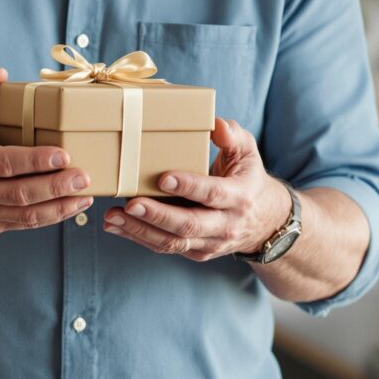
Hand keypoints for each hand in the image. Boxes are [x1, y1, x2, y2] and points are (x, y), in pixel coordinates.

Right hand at [0, 68, 93, 234]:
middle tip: (84, 176)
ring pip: (25, 214)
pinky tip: (73, 205)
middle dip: (56, 186)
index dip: (36, 161)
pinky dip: (51, 217)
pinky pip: (24, 223)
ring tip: (86, 193)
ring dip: (59, 206)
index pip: (5, 163)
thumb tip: (1, 73)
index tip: (64, 154)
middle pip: (20, 193)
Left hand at [102, 118, 290, 261]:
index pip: (213, 193)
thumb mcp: (247, 152)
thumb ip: (233, 136)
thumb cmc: (247, 177)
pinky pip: (166, 248)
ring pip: (174, 242)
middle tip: (130, 203)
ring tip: (113, 216)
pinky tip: (117, 226)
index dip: (189, 186)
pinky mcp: (197, 252)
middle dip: (157, 215)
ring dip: (140, 230)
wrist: (264, 221)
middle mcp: (226, 224)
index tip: (163, 177)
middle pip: (189, 225)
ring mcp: (211, 242)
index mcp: (239, 196)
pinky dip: (139, 238)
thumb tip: (217, 125)